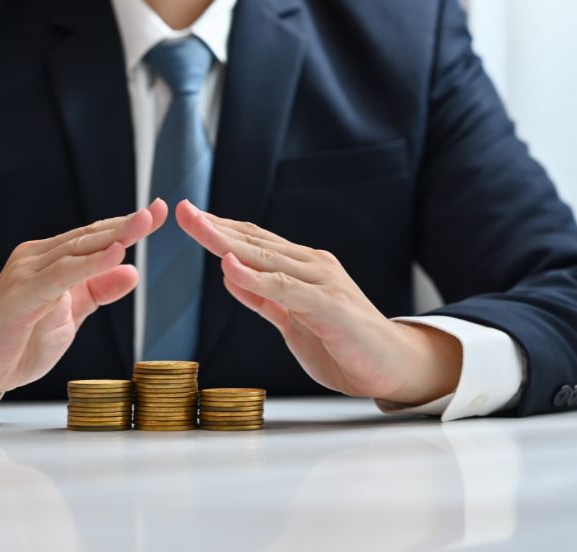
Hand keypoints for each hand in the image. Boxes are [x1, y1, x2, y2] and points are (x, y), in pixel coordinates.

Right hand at [0, 199, 167, 403]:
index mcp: (49, 261)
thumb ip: (97, 291)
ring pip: (76, 250)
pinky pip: (61, 276)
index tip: (159, 211)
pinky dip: (90, 264)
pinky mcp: (20, 295)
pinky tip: (115, 253)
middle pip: (88, 237)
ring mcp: (26, 274)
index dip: (126, 225)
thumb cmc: (17, 340)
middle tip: (158, 210)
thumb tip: (131, 271)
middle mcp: (36, 259)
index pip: (93, 238)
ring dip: (113, 236)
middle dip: (126, 224)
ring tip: (143, 222)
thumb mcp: (70, 315)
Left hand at [176, 200, 461, 405]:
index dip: (220, 228)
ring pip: (267, 257)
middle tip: (182, 210)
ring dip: (229, 241)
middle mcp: (312, 267)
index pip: (254, 242)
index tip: (189, 216)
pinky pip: (286, 289)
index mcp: (301, 268)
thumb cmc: (344, 343)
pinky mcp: (330, 306)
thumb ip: (263, 298)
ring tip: (198, 226)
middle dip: (215, 225)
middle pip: (255, 241)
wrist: (394, 366)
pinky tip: (230, 266)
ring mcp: (323, 283)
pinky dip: (257, 277)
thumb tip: (229, 276)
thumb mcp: (292, 319)